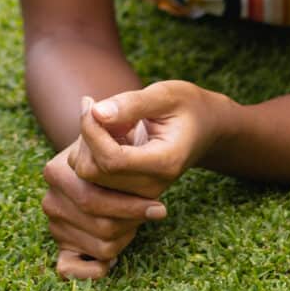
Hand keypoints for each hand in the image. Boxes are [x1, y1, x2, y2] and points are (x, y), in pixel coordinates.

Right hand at [41, 119, 168, 281]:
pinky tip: (113, 258)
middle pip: (98, 223)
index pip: (93, 194)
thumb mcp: (137, 112)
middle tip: (158, 210)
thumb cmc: (131, 133)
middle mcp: (51, 195)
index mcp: (58, 168)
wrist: (122, 146)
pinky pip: (70, 267)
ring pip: (98, 245)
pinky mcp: (64, 240)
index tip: (161, 204)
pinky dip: (93, 269)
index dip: (131, 203)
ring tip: (138, 219)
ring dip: (126, 236)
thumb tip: (92, 106)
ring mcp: (56, 219)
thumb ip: (120, 107)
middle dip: (131, 219)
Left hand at [69, 82, 215, 200]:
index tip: (91, 104)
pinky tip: (107, 138)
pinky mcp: (126, 195)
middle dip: (86, 137)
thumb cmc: (185, 107)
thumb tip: (97, 112)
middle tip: (98, 110)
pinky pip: (89, 180)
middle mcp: (150, 187)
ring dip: (85, 146)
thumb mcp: (166, 95)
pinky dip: (88, 156)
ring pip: (86, 177)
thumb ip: (132, 104)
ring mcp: (138, 195)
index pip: (110, 160)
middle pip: (92, 172)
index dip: (91, 131)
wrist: (205, 130)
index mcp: (164, 163)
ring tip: (108, 124)